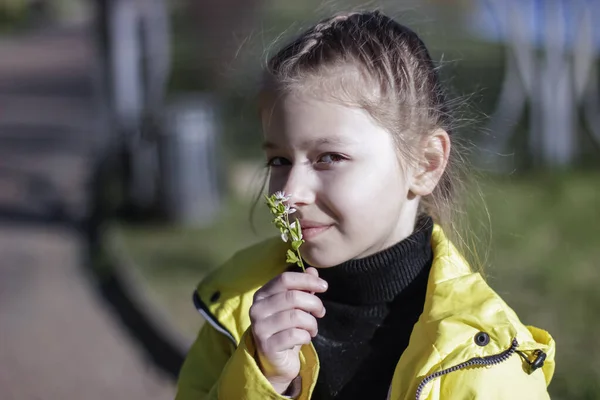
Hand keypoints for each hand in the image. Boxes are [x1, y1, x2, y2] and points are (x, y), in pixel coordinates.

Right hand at [250, 267, 327, 393]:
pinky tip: (306, 338)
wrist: (276, 360)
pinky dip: (306, 336)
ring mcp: (260, 328)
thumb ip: (303, 288)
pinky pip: (294, 335)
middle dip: (314, 303)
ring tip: (313, 328)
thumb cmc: (286, 328)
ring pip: (296, 316)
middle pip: (292, 297)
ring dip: (312, 322)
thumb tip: (313, 270)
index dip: (307, 280)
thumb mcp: (295, 306)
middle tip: (321, 312)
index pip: (285, 279)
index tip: (324, 286)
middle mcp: (257, 309)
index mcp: (262, 295)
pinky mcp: (267, 345)